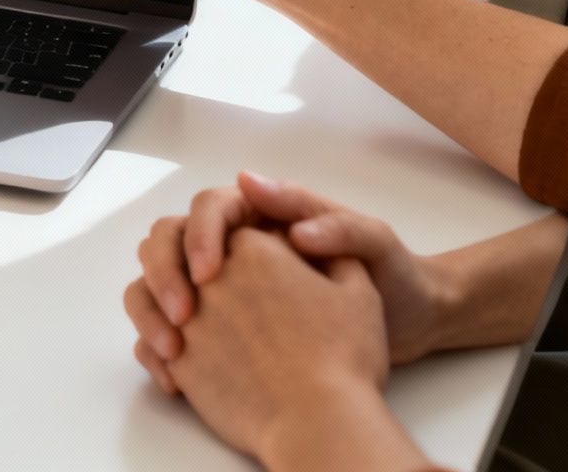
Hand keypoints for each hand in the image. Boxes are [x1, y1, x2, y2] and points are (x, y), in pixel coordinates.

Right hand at [127, 173, 454, 372]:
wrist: (413, 328)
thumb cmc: (397, 277)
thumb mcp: (373, 243)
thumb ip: (328, 220)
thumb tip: (262, 194)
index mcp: (266, 216)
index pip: (210, 208)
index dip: (200, 236)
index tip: (210, 274)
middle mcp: (238, 246)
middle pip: (170, 240)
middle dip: (165, 273)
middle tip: (184, 315)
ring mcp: (226, 287)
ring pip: (161, 282)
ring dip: (154, 309)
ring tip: (174, 350)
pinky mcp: (223, 326)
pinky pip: (172, 327)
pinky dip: (162, 345)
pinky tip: (176, 372)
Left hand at [165, 229, 392, 467]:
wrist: (318, 421)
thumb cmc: (344, 357)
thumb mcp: (357, 290)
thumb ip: (332, 251)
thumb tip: (306, 236)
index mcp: (252, 247)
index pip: (230, 227)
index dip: (244, 245)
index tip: (262, 269)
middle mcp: (209, 278)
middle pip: (173, 247)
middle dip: (182, 258)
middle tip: (206, 282)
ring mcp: (188, 320)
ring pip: (146, 292)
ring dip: (158, 299)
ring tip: (182, 321)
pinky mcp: (178, 362)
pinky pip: (147, 343)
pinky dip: (157, 344)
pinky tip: (179, 358)